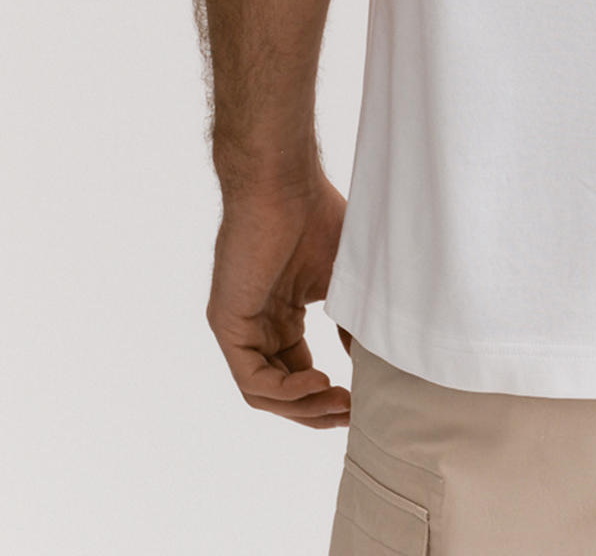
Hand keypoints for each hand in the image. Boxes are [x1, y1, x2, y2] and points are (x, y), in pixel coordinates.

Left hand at [207, 173, 352, 428]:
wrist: (283, 180)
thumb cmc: (317, 213)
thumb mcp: (345, 277)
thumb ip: (352, 322)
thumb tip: (368, 364)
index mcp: (282, 311)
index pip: (298, 370)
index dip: (327, 394)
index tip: (361, 402)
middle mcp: (258, 322)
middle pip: (282, 388)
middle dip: (317, 409)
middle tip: (351, 415)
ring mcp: (240, 324)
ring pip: (265, 391)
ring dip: (303, 406)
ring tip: (340, 404)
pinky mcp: (227, 322)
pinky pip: (252, 378)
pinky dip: (285, 391)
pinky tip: (320, 382)